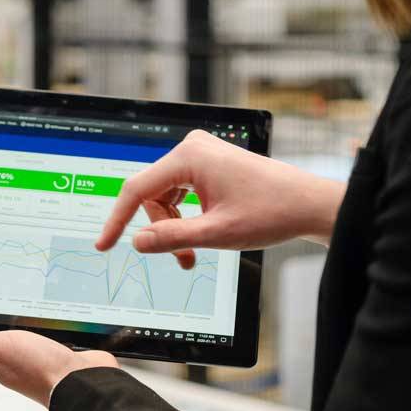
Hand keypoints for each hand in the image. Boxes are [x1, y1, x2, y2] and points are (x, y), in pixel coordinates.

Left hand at [0, 326, 118, 406]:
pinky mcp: (58, 354)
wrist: (83, 380)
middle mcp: (14, 362)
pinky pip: (46, 341)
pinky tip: (48, 324)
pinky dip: (44, 332)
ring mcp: (37, 359)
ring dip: (19, 330)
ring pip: (22, 342)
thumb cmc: (38, 369)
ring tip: (14, 316)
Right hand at [97, 129, 346, 267]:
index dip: (117, 220)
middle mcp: (191, 148)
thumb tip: (136, 241)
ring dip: (176, 228)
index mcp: (189, 156)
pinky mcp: (209, 164)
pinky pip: (181, 193)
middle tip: (185, 261)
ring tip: (196, 255)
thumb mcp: (217, 233)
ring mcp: (200, 154)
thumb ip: (172, 238)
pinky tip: (203, 234)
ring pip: (166, 198)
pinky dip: (187, 218)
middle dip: (163, 231)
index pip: (137, 189)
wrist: (307, 204)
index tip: (104, 246)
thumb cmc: (270, 212)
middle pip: (153, 196)